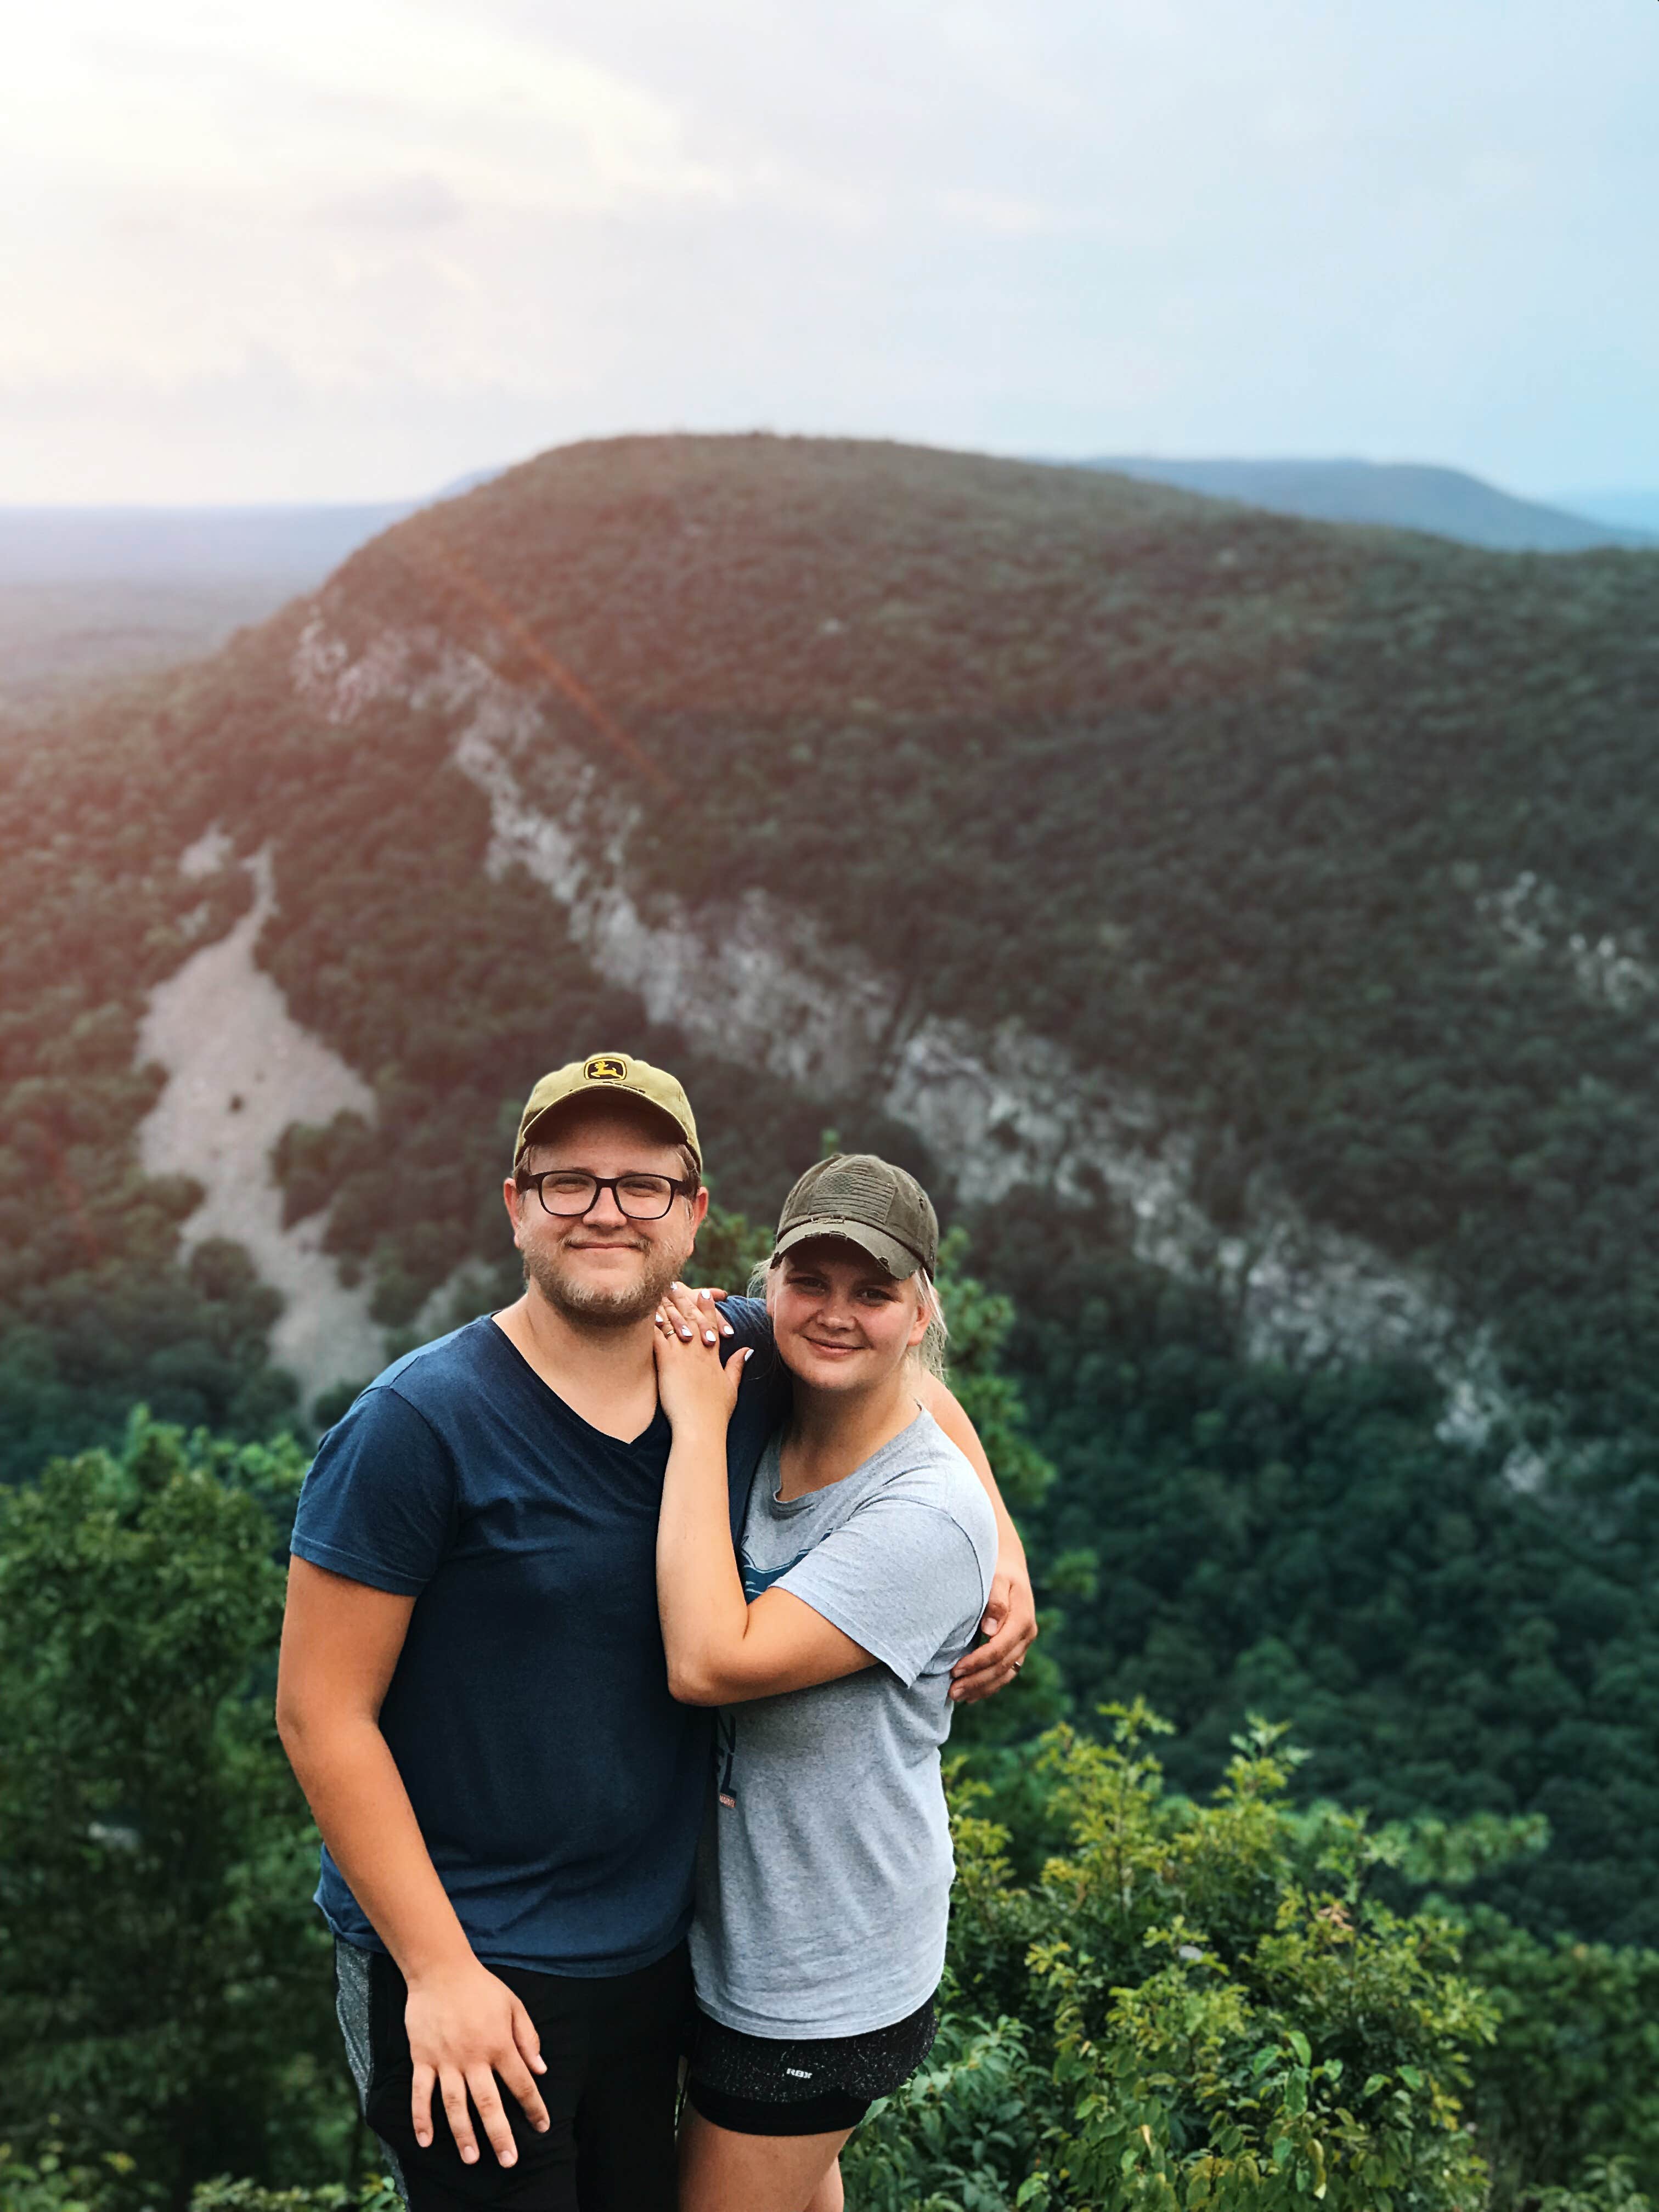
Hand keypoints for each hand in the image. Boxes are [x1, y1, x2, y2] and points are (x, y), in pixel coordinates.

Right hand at [405, 1955, 548, 2165]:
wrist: (441, 1970)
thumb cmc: (481, 1987)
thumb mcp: (513, 2005)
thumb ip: (528, 2037)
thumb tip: (541, 2069)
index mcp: (499, 2044)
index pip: (521, 2083)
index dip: (533, 2106)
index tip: (542, 2126)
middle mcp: (473, 2057)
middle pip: (489, 2103)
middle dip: (500, 2134)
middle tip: (508, 2160)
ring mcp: (446, 2060)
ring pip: (455, 2104)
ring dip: (463, 2133)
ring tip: (471, 2158)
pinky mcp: (422, 2059)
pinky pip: (420, 2094)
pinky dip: (421, 2118)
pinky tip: (426, 2140)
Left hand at [653, 1290, 748, 1429]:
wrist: (700, 1426)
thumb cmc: (715, 1412)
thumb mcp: (732, 1387)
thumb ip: (737, 1366)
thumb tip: (748, 1350)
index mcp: (713, 1356)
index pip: (711, 1324)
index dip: (708, 1308)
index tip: (706, 1293)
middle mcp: (699, 1350)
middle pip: (692, 1317)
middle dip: (685, 1299)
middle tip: (678, 1283)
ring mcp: (683, 1354)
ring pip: (674, 1322)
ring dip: (666, 1305)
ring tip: (659, 1291)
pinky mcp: (667, 1361)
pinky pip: (657, 1335)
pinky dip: (651, 1322)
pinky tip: (644, 1311)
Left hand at [949, 1546, 1037, 1702]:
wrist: (1009, 1564)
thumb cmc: (997, 1569)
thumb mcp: (996, 1578)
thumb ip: (995, 1601)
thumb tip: (990, 1629)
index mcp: (1022, 1618)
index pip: (999, 1649)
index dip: (977, 1662)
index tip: (955, 1670)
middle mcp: (1027, 1634)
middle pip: (1002, 1666)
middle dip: (976, 1681)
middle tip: (951, 1692)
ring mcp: (1023, 1643)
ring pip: (1005, 1674)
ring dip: (982, 1688)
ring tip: (957, 1697)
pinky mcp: (1017, 1647)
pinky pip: (1006, 1672)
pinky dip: (990, 1685)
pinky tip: (972, 1695)